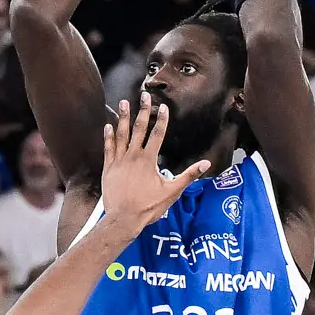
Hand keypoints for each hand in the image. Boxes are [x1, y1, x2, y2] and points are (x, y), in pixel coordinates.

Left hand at [96, 99, 210, 229]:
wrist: (123, 219)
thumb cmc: (148, 207)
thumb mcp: (172, 192)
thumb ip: (188, 176)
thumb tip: (206, 164)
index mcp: (149, 160)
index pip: (157, 134)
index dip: (161, 119)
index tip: (163, 106)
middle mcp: (133, 156)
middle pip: (139, 128)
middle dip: (142, 111)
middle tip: (143, 95)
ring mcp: (119, 161)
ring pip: (121, 134)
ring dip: (124, 117)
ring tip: (124, 102)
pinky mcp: (108, 168)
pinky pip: (108, 148)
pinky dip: (108, 136)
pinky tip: (109, 125)